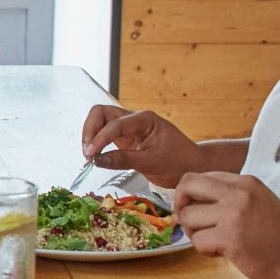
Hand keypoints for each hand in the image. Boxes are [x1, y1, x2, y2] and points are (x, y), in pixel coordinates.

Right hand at [80, 105, 207, 186]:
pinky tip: (96, 157)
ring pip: (100, 121)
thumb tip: (97, 160)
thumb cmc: (178, 162)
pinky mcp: (125, 138)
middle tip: (88, 153)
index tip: (90, 156)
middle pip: (101, 113)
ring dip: (91, 136)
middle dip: (90, 130)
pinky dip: (97, 143)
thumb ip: (123, 160)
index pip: (114, 124)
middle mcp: (135, 119)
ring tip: (90, 156)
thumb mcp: (152, 163)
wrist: (191, 165)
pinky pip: (105, 134)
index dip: (99, 139)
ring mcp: (129, 128)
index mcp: (145, 119)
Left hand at [173, 173, 279, 278]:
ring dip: (195, 234)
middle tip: (192, 224)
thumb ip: (230, 197)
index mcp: (246, 182)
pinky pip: (197, 241)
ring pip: (188, 217)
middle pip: (186, 185)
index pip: (200, 177)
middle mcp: (239, 193)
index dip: (191, 196)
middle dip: (181, 206)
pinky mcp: (231, 238)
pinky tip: (224, 253)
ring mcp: (235, 214)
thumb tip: (190, 202)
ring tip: (216, 242)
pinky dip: (205, 251)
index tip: (197, 212)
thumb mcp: (258, 203)